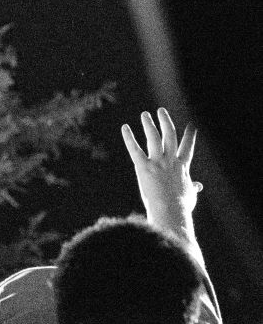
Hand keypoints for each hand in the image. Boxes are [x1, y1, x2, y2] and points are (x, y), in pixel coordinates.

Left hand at [121, 108, 200, 227]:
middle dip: (166, 121)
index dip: (190, 134)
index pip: (187, 147)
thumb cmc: (180, 207)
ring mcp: (158, 163)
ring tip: (145, 114)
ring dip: (149, 124)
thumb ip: (192, 187)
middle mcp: (171, 161)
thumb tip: (198, 186)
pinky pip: (135, 149)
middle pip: (170, 136)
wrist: (171, 212)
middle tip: (161, 111)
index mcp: (182, 167)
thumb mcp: (189, 195)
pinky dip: (129, 138)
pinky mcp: (144, 167)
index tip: (191, 124)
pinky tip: (125, 128)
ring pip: (154, 138)